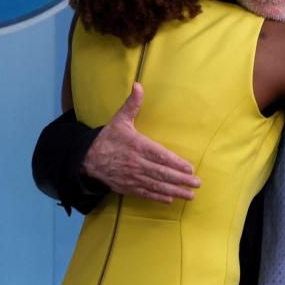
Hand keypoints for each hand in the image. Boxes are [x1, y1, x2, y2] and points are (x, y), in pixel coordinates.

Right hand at [82, 83, 200, 203]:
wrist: (87, 158)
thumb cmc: (108, 138)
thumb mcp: (120, 119)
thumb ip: (132, 104)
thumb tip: (138, 85)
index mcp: (136, 146)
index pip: (160, 156)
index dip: (175, 163)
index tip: (190, 168)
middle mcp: (136, 163)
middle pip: (162, 173)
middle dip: (181, 180)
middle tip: (197, 183)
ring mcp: (131, 177)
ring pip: (156, 185)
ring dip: (175, 191)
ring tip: (190, 195)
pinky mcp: (127, 187)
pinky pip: (145, 194)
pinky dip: (158, 197)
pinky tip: (170, 199)